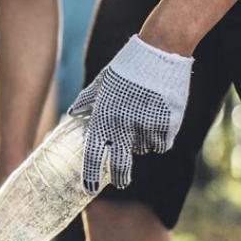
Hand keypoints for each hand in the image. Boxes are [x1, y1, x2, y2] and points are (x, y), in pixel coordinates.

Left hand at [68, 35, 192, 192]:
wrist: (159, 51)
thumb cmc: (127, 66)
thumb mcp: (101, 82)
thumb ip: (86, 101)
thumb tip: (72, 113)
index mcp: (103, 118)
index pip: (93, 156)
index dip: (91, 176)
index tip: (90, 189)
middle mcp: (123, 127)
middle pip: (121, 166)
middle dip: (121, 178)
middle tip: (122, 182)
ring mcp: (146, 127)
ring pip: (144, 149)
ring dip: (143, 141)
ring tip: (144, 117)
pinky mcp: (168, 125)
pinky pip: (162, 143)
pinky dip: (160, 136)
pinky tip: (159, 118)